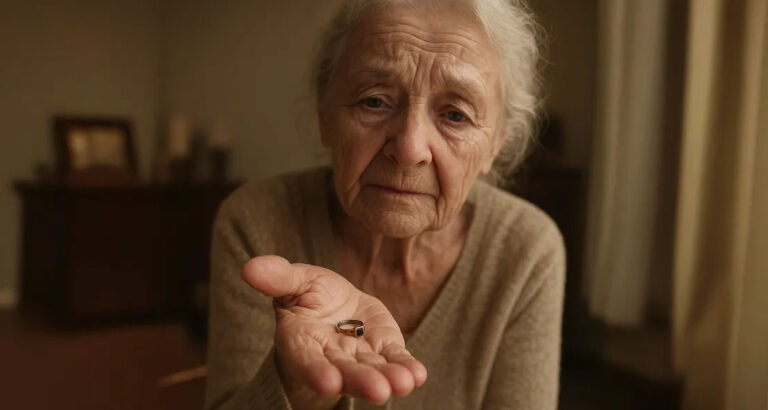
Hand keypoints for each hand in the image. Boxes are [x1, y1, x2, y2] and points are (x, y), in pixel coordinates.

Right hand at [241, 255, 427, 406]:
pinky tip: (417, 374)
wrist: (337, 304)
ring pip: (371, 370)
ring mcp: (358, 356)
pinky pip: (394, 360)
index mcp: (300, 340)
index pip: (305, 360)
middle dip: (360, 381)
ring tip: (403, 383)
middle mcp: (329, 356)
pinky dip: (406, 368)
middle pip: (343, 372)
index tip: (328, 382)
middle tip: (378, 391)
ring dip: (387, 378)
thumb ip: (278, 278)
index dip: (315, 371)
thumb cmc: (309, 294)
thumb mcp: (294, 281)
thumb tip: (249, 268)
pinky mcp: (384, 348)